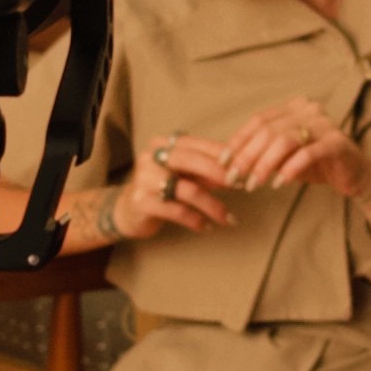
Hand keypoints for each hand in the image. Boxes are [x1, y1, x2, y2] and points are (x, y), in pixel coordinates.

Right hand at [103, 132, 236, 242]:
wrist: (128, 211)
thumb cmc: (162, 189)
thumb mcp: (185, 176)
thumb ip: (207, 172)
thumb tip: (238, 172)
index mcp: (163, 144)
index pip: (196, 143)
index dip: (220, 153)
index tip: (242, 166)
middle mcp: (151, 157)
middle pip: (190, 160)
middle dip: (219, 173)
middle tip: (240, 185)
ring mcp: (144, 178)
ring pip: (187, 190)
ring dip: (213, 206)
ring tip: (228, 219)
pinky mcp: (142, 201)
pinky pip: (177, 210)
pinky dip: (196, 220)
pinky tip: (206, 227)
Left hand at [215, 96, 370, 203]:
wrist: (354, 175)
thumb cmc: (316, 164)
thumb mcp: (284, 156)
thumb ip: (262, 153)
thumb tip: (227, 160)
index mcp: (294, 107)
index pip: (259, 120)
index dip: (238, 140)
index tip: (223, 161)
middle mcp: (309, 110)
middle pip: (268, 130)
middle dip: (247, 156)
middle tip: (234, 178)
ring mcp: (325, 124)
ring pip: (285, 140)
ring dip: (265, 165)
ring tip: (254, 184)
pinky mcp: (337, 143)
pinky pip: (308, 153)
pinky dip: (290, 169)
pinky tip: (279, 183)